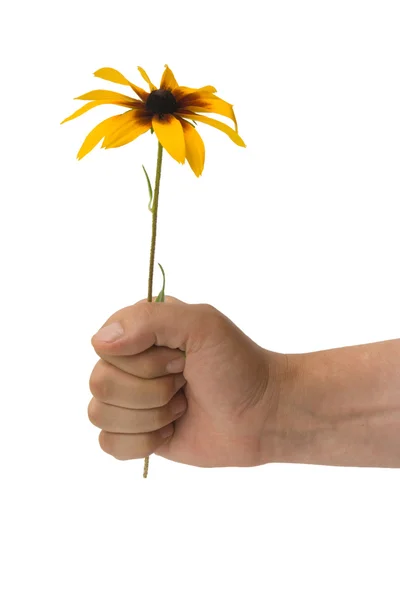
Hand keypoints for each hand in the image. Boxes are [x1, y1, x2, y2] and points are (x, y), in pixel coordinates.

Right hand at [88, 296, 287, 466]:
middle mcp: (128, 363)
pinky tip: (171, 431)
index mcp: (138, 331)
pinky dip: (143, 442)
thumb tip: (99, 342)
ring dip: (150, 415)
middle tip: (185, 383)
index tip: (181, 359)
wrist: (262, 415)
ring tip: (182, 407)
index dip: (144, 361)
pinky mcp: (134, 434)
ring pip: (100, 414)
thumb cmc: (237, 364)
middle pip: (100, 383)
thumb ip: (149, 320)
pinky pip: (108, 444)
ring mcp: (129, 400)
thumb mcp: (202, 324)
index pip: (105, 347)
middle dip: (151, 390)